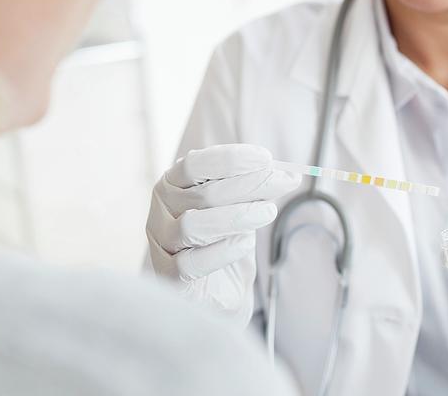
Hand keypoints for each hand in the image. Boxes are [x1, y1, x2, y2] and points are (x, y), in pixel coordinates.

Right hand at [146, 144, 299, 324]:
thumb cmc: (224, 238)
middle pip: (204, 194)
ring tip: (268, 213)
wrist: (216, 289)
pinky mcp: (168, 275)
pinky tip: (245, 243)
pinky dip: (224, 250)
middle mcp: (161, 209)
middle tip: (286, 182)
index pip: (194, 164)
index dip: (230, 159)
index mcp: (173, 184)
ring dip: (238, 217)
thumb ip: (250, 186)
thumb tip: (282, 172)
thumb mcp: (236, 204)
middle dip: (250, 185)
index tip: (266, 158)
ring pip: (193, 226)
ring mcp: (161, 242)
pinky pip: (192, 263)